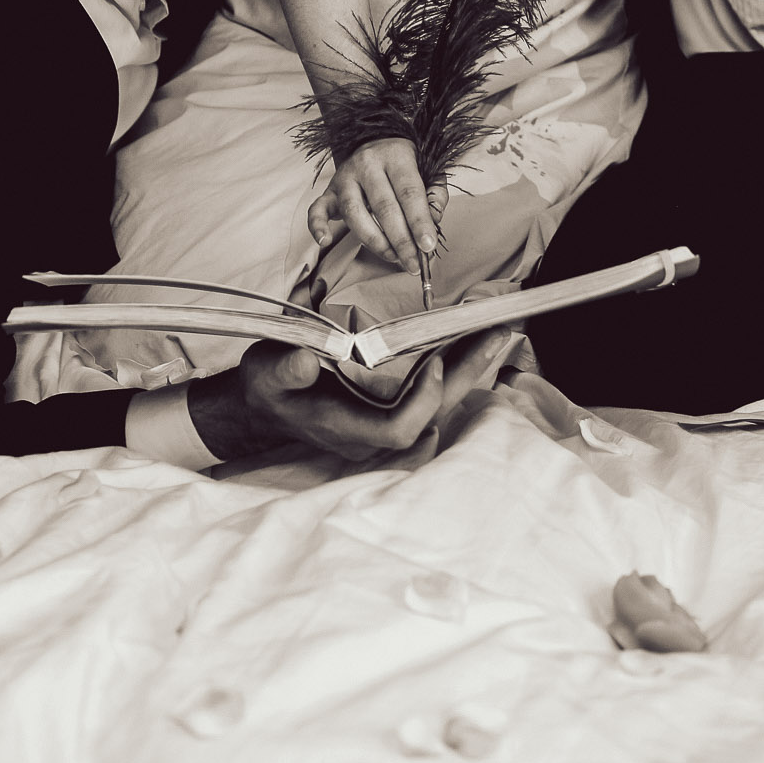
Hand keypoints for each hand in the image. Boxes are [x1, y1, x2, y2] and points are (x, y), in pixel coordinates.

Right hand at [186, 328, 515, 463]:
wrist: (264, 404)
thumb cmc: (268, 388)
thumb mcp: (268, 372)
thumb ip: (287, 367)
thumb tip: (309, 358)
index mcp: (347, 429)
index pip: (400, 428)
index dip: (424, 399)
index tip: (436, 360)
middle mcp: (373, 434)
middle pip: (433, 413)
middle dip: (469, 374)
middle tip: (499, 331)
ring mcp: (383, 423)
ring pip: (438, 402)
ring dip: (469, 366)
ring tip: (496, 328)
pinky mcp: (390, 408)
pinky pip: (431, 392)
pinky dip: (454, 365)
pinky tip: (470, 338)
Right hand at [307, 136, 448, 274]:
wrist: (373, 139)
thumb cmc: (403, 161)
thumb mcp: (428, 168)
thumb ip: (435, 194)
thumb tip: (434, 223)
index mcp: (396, 155)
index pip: (408, 192)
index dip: (419, 221)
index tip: (428, 246)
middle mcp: (367, 164)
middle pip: (383, 206)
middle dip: (400, 240)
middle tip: (413, 264)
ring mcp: (345, 177)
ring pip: (354, 213)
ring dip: (374, 241)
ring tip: (393, 257)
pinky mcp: (329, 191)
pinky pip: (317, 209)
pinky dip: (317, 226)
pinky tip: (325, 241)